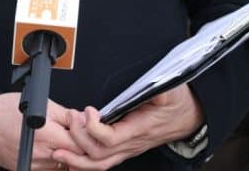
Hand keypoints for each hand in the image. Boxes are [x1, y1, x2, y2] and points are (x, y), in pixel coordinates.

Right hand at [0, 92, 83, 169]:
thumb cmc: (6, 110)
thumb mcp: (42, 104)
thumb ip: (66, 115)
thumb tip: (82, 119)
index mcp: (47, 135)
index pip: (80, 145)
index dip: (86, 137)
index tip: (85, 130)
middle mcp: (40, 154)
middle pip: (73, 157)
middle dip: (77, 146)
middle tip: (73, 134)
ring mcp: (33, 165)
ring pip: (61, 165)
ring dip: (65, 153)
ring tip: (57, 138)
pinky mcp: (26, 169)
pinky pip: (47, 169)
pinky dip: (52, 159)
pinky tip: (47, 147)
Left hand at [55, 84, 202, 169]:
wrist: (189, 116)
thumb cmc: (179, 102)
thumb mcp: (170, 88)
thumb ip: (155, 86)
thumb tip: (144, 84)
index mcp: (140, 128)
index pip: (112, 138)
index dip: (95, 128)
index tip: (89, 110)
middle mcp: (132, 143)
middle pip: (99, 153)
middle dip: (80, 138)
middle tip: (72, 117)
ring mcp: (128, 148)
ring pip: (99, 164)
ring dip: (77, 158)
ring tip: (59, 150)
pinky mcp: (125, 148)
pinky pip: (103, 162)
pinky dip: (85, 163)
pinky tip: (71, 158)